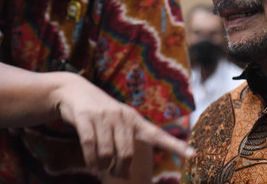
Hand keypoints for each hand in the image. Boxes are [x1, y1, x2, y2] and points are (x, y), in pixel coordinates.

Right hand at [53, 73, 193, 178]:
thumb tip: (127, 170)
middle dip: (121, 170)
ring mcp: (104, 115)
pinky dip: (91, 159)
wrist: (73, 90)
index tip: (193, 155)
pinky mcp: (86, 116)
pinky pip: (90, 145)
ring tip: (100, 168)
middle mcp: (122, 116)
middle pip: (127, 154)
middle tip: (117, 175)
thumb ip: (126, 140)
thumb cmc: (99, 112)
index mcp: (134, 119)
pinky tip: (92, 164)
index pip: (157, 135)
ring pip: (107, 153)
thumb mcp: (118, 121)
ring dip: (103, 166)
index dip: (175, 146)